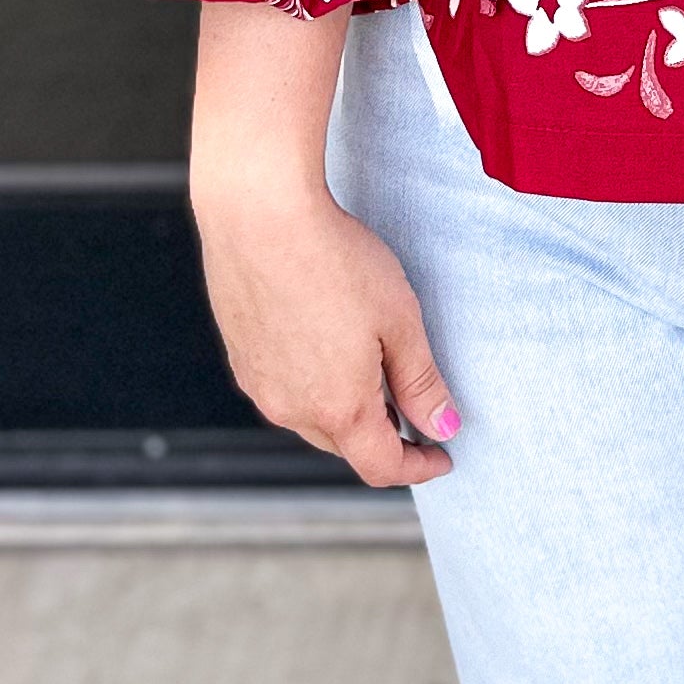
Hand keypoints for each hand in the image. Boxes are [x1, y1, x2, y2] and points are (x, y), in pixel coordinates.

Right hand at [193, 172, 461, 488]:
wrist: (259, 216)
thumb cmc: (333, 260)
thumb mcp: (400, 321)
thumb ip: (421, 382)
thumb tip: (442, 426)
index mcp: (338, 408)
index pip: (382, 466)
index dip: (419, 467)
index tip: (441, 456)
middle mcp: (291, 408)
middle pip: (347, 445)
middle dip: (384, 437)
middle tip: (416, 406)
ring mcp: (259, 385)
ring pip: (311, 418)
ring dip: (345, 409)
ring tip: (372, 367)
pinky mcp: (240, 356)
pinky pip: (283, 388)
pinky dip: (312, 384)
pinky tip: (327, 342)